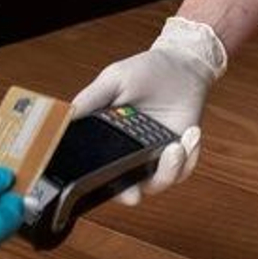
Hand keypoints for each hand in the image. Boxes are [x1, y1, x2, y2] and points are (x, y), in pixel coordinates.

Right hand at [70, 16, 226, 203]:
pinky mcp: (180, 153)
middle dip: (130, 194)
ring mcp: (155, 156)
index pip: (96, 172)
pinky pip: (184, 168)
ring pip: (158, 182)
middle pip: (126, 188)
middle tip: (134, 194)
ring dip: (168, 170)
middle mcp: (129, 154)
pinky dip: (189, 157)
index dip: (97, 187)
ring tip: (176, 147)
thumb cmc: (144, 71)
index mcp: (107, 141)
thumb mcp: (114, 79)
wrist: (181, 64)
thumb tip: (66, 115)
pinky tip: (191, 134)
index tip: (100, 189)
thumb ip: (91, 98)